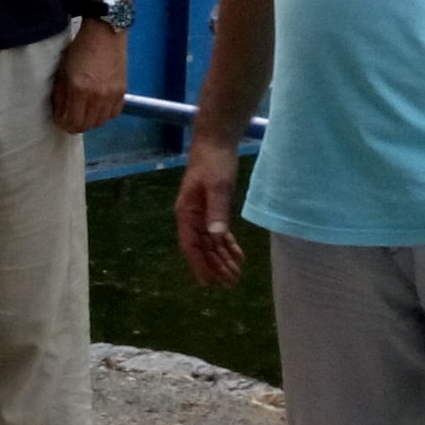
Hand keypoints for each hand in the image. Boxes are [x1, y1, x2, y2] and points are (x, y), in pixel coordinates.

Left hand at [49, 18, 126, 134]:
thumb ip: (61, 94)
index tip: (60, 119)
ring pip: (100, 122)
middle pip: (86, 126)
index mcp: (78, 90)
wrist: (105, 34)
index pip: (71, 121)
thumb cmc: (80, 49)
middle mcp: (96, 96)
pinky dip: (105, 115)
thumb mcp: (63, 71)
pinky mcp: (122, 92)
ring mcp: (111, 95)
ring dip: (90, 121)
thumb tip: (60, 112)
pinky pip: (113, 114)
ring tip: (84, 113)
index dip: (63, 123)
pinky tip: (99, 108)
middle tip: (70, 118)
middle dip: (75, 125)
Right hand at [175, 138, 249, 287]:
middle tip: (230, 283)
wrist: (216, 142)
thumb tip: (215, 236)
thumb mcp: (217, 186)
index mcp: (186, 213)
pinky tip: (237, 256)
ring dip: (222, 258)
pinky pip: (219, 232)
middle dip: (215, 266)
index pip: (190, 245)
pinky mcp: (213, 209)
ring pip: (211, 242)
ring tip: (235, 275)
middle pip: (202, 247)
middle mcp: (192, 217)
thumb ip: (217, 211)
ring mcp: (202, 214)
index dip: (199, 264)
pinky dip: (228, 245)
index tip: (208, 282)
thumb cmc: (214, 162)